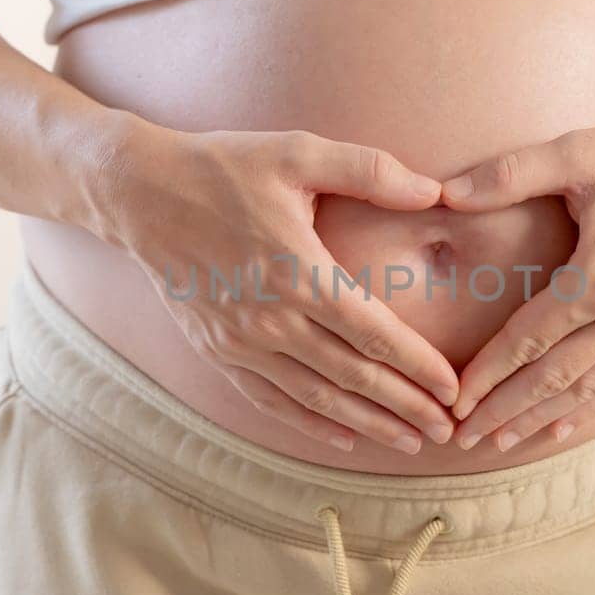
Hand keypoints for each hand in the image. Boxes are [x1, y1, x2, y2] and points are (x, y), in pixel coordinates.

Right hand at [102, 123, 459, 453]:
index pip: (374, 333)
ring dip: (368, 425)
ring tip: (411, 442)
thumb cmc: (224, 167)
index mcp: (298, 271)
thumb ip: (369, 170)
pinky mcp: (217, 352)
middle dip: (406, 407)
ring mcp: (240, 342)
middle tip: (450, 430)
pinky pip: (271, 400)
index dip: (419, 367)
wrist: (139, 194)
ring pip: (316, 399)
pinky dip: (310, 424)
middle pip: (353, 377)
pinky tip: (345, 438)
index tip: (455, 389)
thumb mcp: (298, 152)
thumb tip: (433, 191)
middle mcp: (271, 318)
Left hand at [440, 108, 594, 451]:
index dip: (487, 374)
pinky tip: (562, 425)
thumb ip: (508, 174)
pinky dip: (589, 407)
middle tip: (462, 438)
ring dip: (541, 418)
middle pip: (552, 378)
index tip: (454, 400)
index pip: (527, 339)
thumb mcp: (576, 152)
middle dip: (504, 412)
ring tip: (501, 442)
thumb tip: (445, 192)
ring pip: (588, 389)